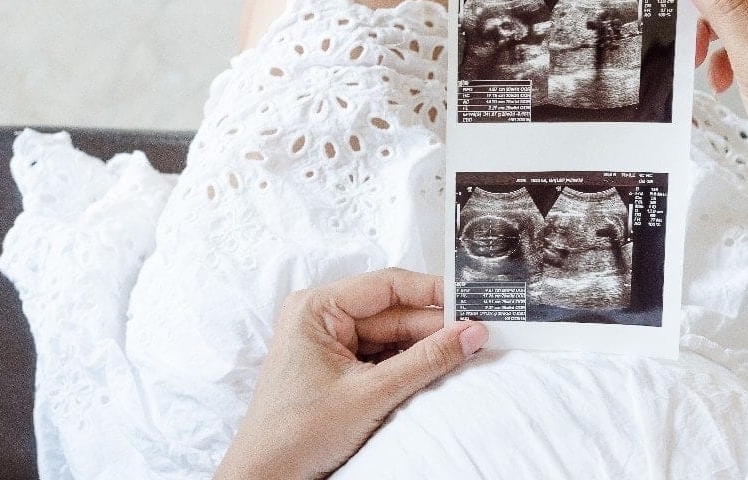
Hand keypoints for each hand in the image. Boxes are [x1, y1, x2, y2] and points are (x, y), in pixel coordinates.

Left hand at [214, 268, 488, 479]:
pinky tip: (440, 366)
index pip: (387, 285)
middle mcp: (322, 316)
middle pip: (394, 312)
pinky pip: (383, 355)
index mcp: (317, 307)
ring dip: (426, 346)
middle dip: (436, 325)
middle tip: (480, 333)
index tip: (472, 300)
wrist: (267, 477)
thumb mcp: (372, 394)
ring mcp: (330, 342)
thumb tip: (471, 333)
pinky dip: (410, 363)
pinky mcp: (338, 367)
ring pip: (393, 335)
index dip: (433, 291)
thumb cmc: (297, 434)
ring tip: (468, 349)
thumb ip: (425, 361)